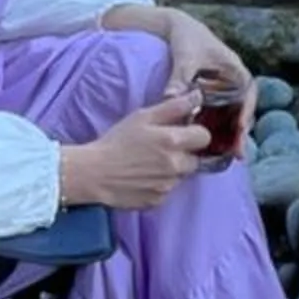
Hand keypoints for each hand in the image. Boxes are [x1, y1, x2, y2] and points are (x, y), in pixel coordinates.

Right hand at [63, 94, 208, 210]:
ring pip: (181, 176)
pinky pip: (167, 190)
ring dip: (172, 170)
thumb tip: (198, 97)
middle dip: (184, 153)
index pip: (205, 137)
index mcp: (173, 141)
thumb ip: (174, 107)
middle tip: (162, 149)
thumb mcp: (143, 116)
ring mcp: (167, 186)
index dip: (195, 133)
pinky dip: (159, 184)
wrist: (94, 173)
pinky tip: (142, 177)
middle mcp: (175, 166)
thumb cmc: (117, 141)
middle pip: (196, 159)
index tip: (184, 133)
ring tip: (148, 164)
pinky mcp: (158, 201)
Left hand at [156, 10, 256, 145]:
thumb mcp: (185, 57)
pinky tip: (212, 147)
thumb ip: (179, 77)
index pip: (248, 93)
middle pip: (243, 110)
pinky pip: (220, 116)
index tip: (241, 129)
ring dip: (232, 135)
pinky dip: (218, 130)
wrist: (178, 30)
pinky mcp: (213, 98)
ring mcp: (225, 91)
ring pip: (233, 116)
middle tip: (238, 154)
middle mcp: (234, 82)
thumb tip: (170, 97)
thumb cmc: (187, 40)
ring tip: (230, 157)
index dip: (246, 112)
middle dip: (241, 132)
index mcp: (235, 70)